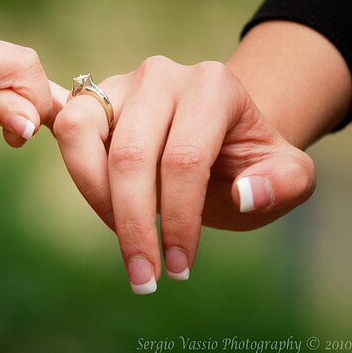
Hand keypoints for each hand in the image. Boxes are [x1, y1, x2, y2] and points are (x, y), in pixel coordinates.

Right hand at [52, 56, 314, 292]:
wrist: (218, 136)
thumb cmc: (247, 163)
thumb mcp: (288, 177)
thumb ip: (284, 184)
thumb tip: (244, 195)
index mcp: (211, 87)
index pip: (184, 159)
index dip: (179, 220)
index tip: (179, 268)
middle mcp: (160, 75)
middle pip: (130, 155)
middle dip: (133, 224)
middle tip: (144, 276)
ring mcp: (119, 84)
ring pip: (82, 134)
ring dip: (95, 197)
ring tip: (120, 236)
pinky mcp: (91, 100)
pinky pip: (63, 125)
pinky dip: (66, 157)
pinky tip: (82, 189)